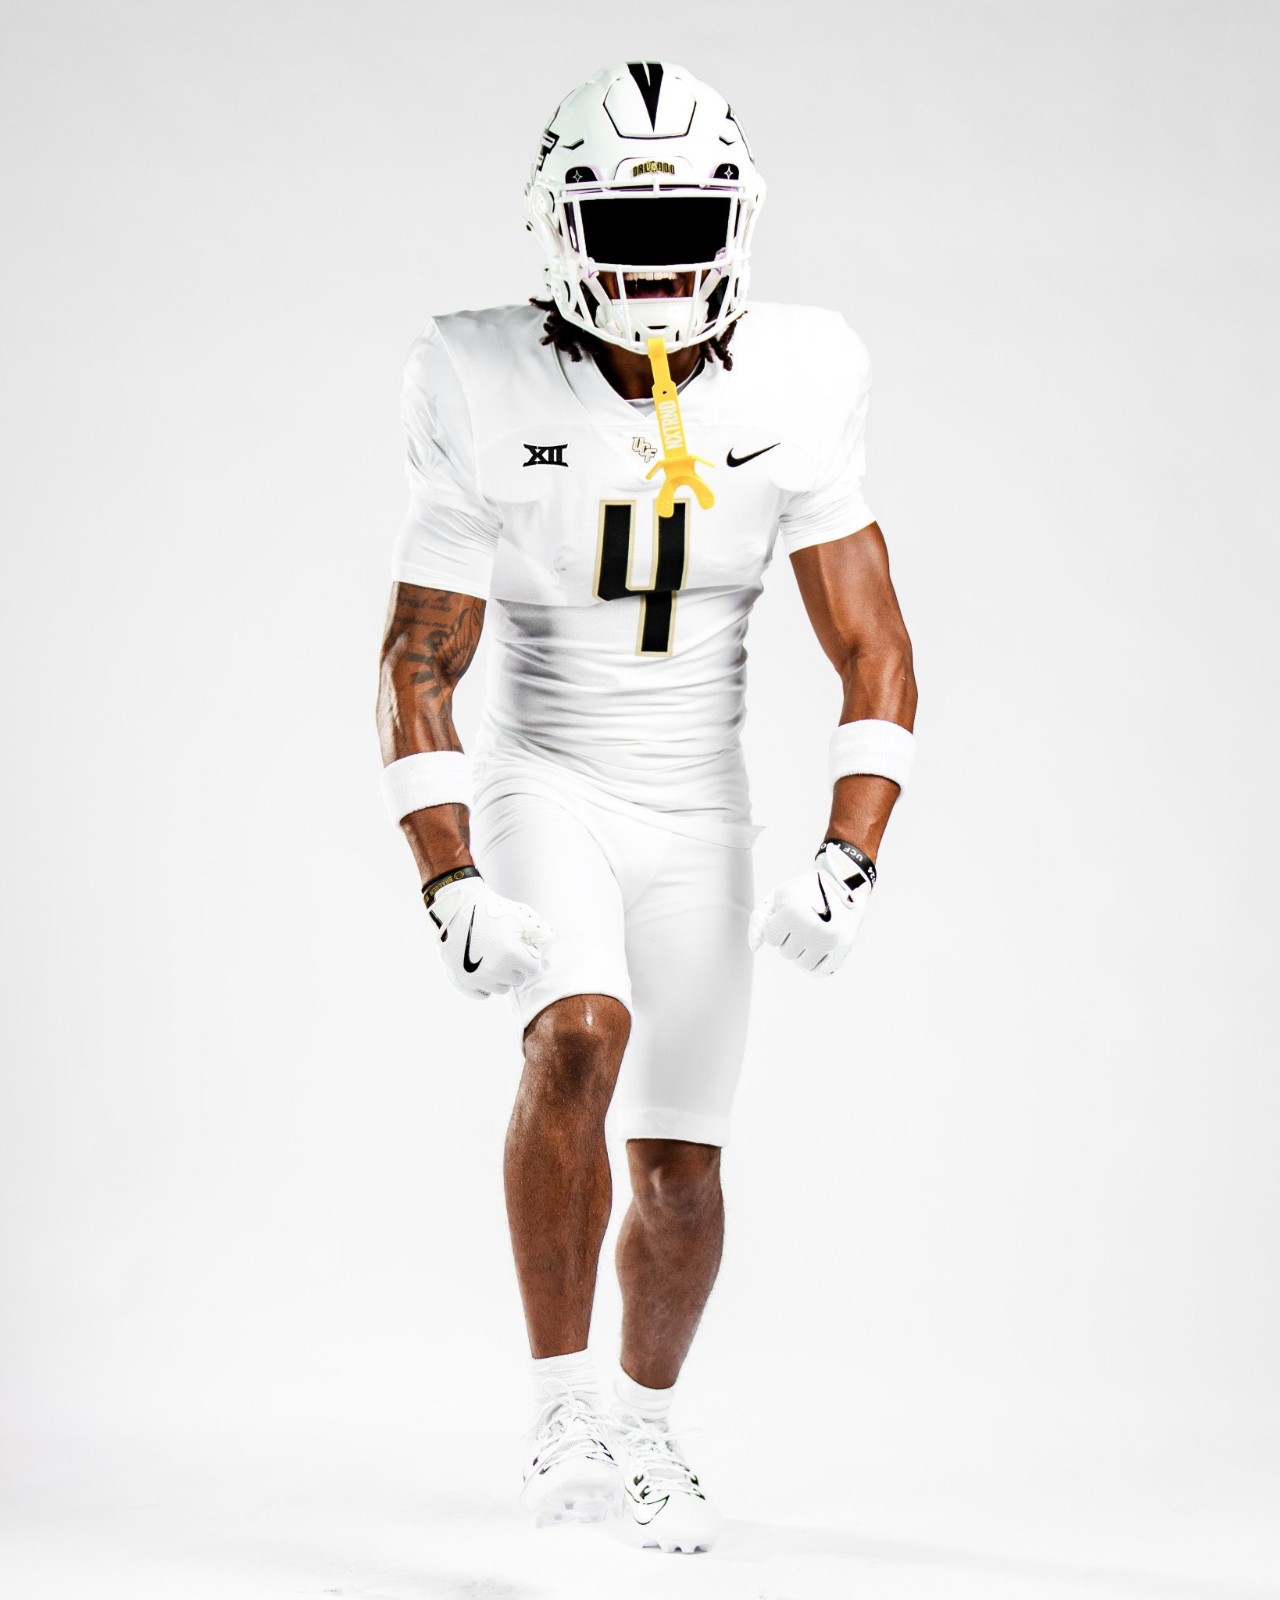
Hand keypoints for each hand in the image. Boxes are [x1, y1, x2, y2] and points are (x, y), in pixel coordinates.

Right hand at [425, 870, 551, 999]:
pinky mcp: (462, 981)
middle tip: (505, 947)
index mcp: (511, 954)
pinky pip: (482, 995)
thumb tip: (548, 963)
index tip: (520, 944)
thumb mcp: (524, 916)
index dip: (529, 955)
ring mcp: (476, 977)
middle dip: (516, 966)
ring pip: (502, 989)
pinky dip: (485, 985)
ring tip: (493, 955)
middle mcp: (493, 970)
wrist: (459, 907)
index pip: (534, 969)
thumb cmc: (495, 911)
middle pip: (518, 980)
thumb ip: (544, 937)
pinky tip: (483, 968)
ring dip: (502, 976)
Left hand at [748, 840, 875, 975]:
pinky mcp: (843, 946)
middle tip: (805, 920)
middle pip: (786, 953)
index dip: (778, 926)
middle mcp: (810, 927)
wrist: (843, 882)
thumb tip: (754, 948)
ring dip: (803, 951)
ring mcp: (828, 938)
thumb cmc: (804, 891)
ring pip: (802, 963)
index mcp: (791, 912)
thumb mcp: (778, 896)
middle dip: (791, 939)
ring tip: (813, 931)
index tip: (789, 914)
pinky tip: (820, 946)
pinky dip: (817, 961)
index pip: (771, 939)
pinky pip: (821, 970)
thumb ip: (759, 920)